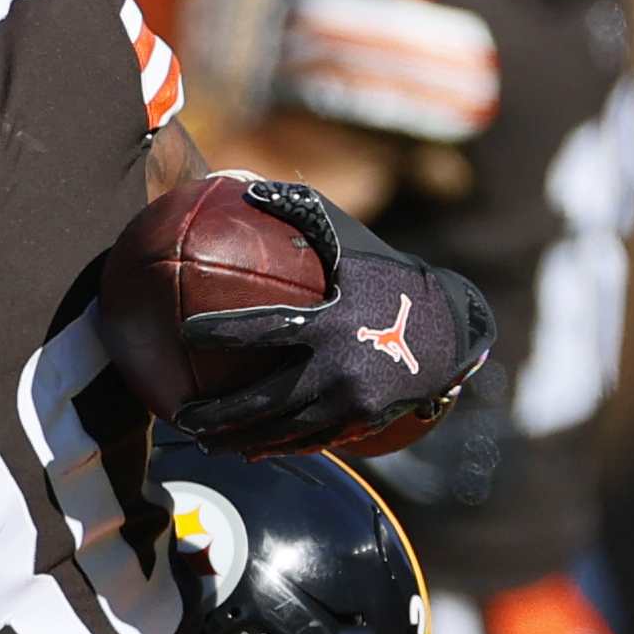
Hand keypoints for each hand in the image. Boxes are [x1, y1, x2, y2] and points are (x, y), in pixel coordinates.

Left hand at [170, 179, 493, 456]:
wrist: (452, 328)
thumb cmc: (391, 281)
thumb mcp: (352, 246)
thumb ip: (302, 216)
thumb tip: (249, 184)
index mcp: (330, 320)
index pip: (264, 327)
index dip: (222, 332)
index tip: (183, 335)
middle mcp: (338, 365)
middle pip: (264, 400)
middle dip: (217, 414)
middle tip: (180, 416)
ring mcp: (349, 399)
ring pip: (282, 430)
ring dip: (238, 439)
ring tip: (203, 441)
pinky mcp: (361, 421)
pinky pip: (310, 440)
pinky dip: (277, 446)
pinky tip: (249, 449)